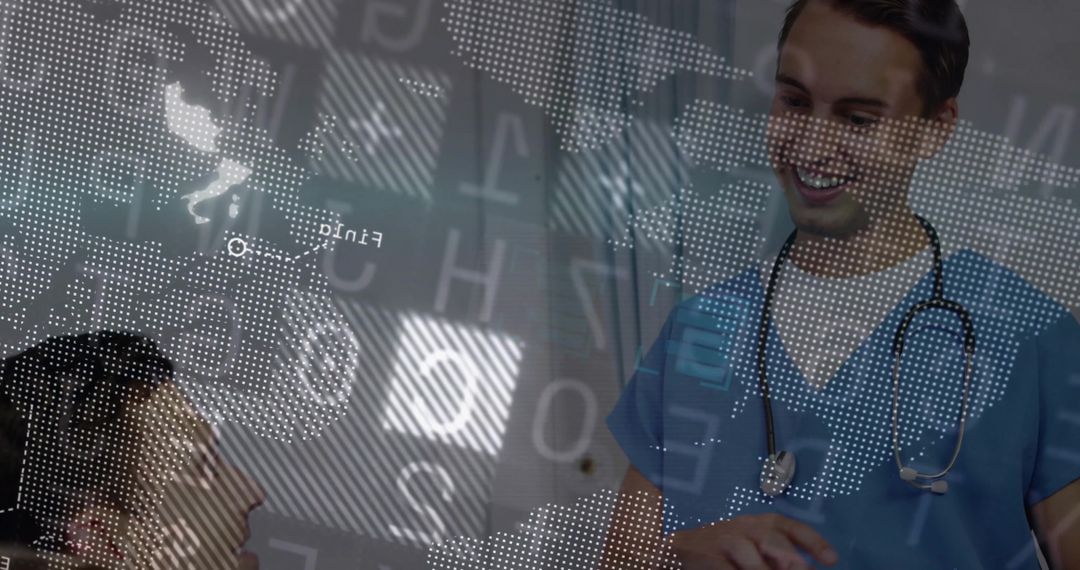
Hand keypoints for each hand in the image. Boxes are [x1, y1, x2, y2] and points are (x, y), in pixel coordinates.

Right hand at [667, 513, 837, 569]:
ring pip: (749, 556)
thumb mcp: (753, 546)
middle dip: (790, 557)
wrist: (676, 546)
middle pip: (771, 538)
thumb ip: (779, 556)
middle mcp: (744, 527)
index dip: (813, 541)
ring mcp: (724, 541)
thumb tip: (807, 567)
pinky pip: (725, 569)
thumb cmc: (724, 548)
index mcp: (760, 523)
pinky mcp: (706, 556)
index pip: (790, 527)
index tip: (832, 560)